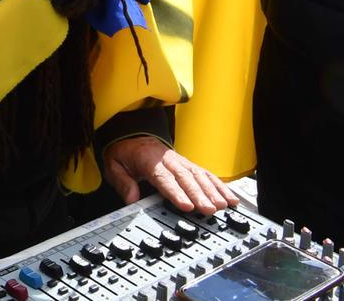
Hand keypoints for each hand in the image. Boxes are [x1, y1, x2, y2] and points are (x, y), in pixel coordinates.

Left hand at [102, 137, 238, 214]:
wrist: (132, 134)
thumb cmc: (124, 152)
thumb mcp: (113, 165)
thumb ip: (122, 182)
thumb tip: (131, 199)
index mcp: (149, 160)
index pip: (164, 178)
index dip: (175, 192)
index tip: (186, 205)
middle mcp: (169, 160)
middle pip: (186, 178)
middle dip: (199, 195)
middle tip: (210, 209)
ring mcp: (181, 161)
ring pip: (200, 175)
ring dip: (213, 191)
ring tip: (223, 205)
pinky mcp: (189, 165)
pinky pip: (206, 174)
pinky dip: (220, 186)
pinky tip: (230, 197)